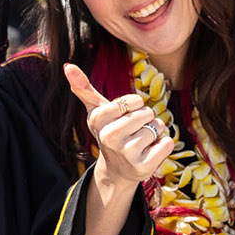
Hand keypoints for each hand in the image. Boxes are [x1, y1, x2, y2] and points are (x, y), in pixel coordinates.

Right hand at [65, 64, 173, 191]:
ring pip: (157, 127)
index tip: (125, 115)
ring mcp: (125, 153)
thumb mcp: (97, 110)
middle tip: (133, 132)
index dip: (136, 105)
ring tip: (141, 143)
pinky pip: (167, 143)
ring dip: (155, 132)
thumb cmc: (110, 131)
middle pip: (147, 113)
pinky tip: (150, 153)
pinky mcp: (142, 167)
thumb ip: (83, 88)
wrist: (118, 170)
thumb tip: (67, 65)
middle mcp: (109, 137)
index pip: (133, 100)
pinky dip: (164, 145)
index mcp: (97, 120)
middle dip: (146, 119)